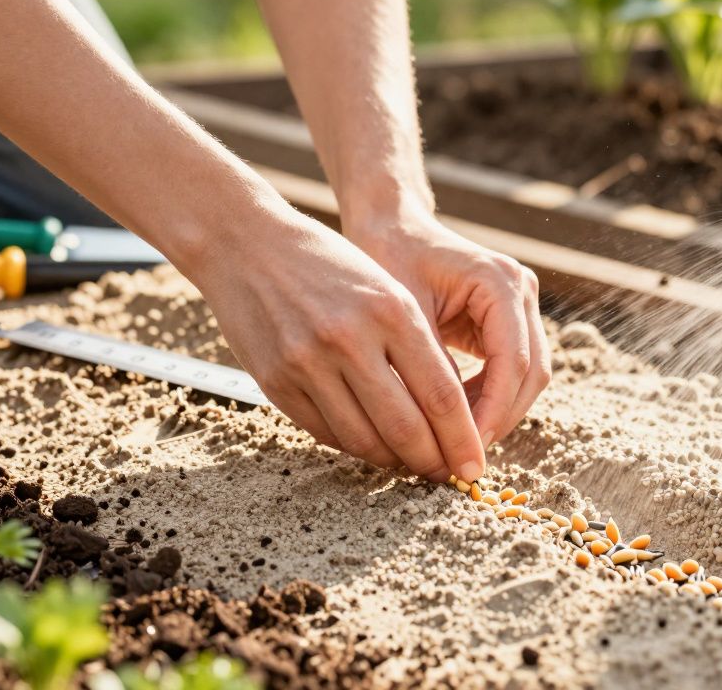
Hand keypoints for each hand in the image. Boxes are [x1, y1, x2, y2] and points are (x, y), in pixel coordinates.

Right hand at [183, 202, 484, 482]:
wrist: (246, 244)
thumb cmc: (329, 264)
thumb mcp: (386, 288)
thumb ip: (417, 346)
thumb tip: (447, 415)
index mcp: (390, 310)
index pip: (440, 395)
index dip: (462, 439)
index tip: (475, 465)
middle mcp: (350, 339)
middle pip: (405, 427)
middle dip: (434, 462)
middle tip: (449, 477)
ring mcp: (308, 363)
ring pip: (364, 440)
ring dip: (394, 461)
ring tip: (412, 464)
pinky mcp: (276, 382)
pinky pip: (326, 433)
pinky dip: (355, 447)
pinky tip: (373, 445)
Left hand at [345, 207, 551, 448]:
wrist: (392, 226)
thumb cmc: (388, 257)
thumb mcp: (404, 315)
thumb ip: (429, 368)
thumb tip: (442, 431)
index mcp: (500, 281)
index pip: (513, 361)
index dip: (494, 411)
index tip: (468, 448)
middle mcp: (521, 290)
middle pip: (532, 373)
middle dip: (501, 418)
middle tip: (464, 457)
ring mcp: (521, 305)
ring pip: (528, 376)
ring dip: (498, 413)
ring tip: (458, 443)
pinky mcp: (510, 320)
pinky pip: (511, 370)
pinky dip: (489, 399)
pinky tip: (456, 421)